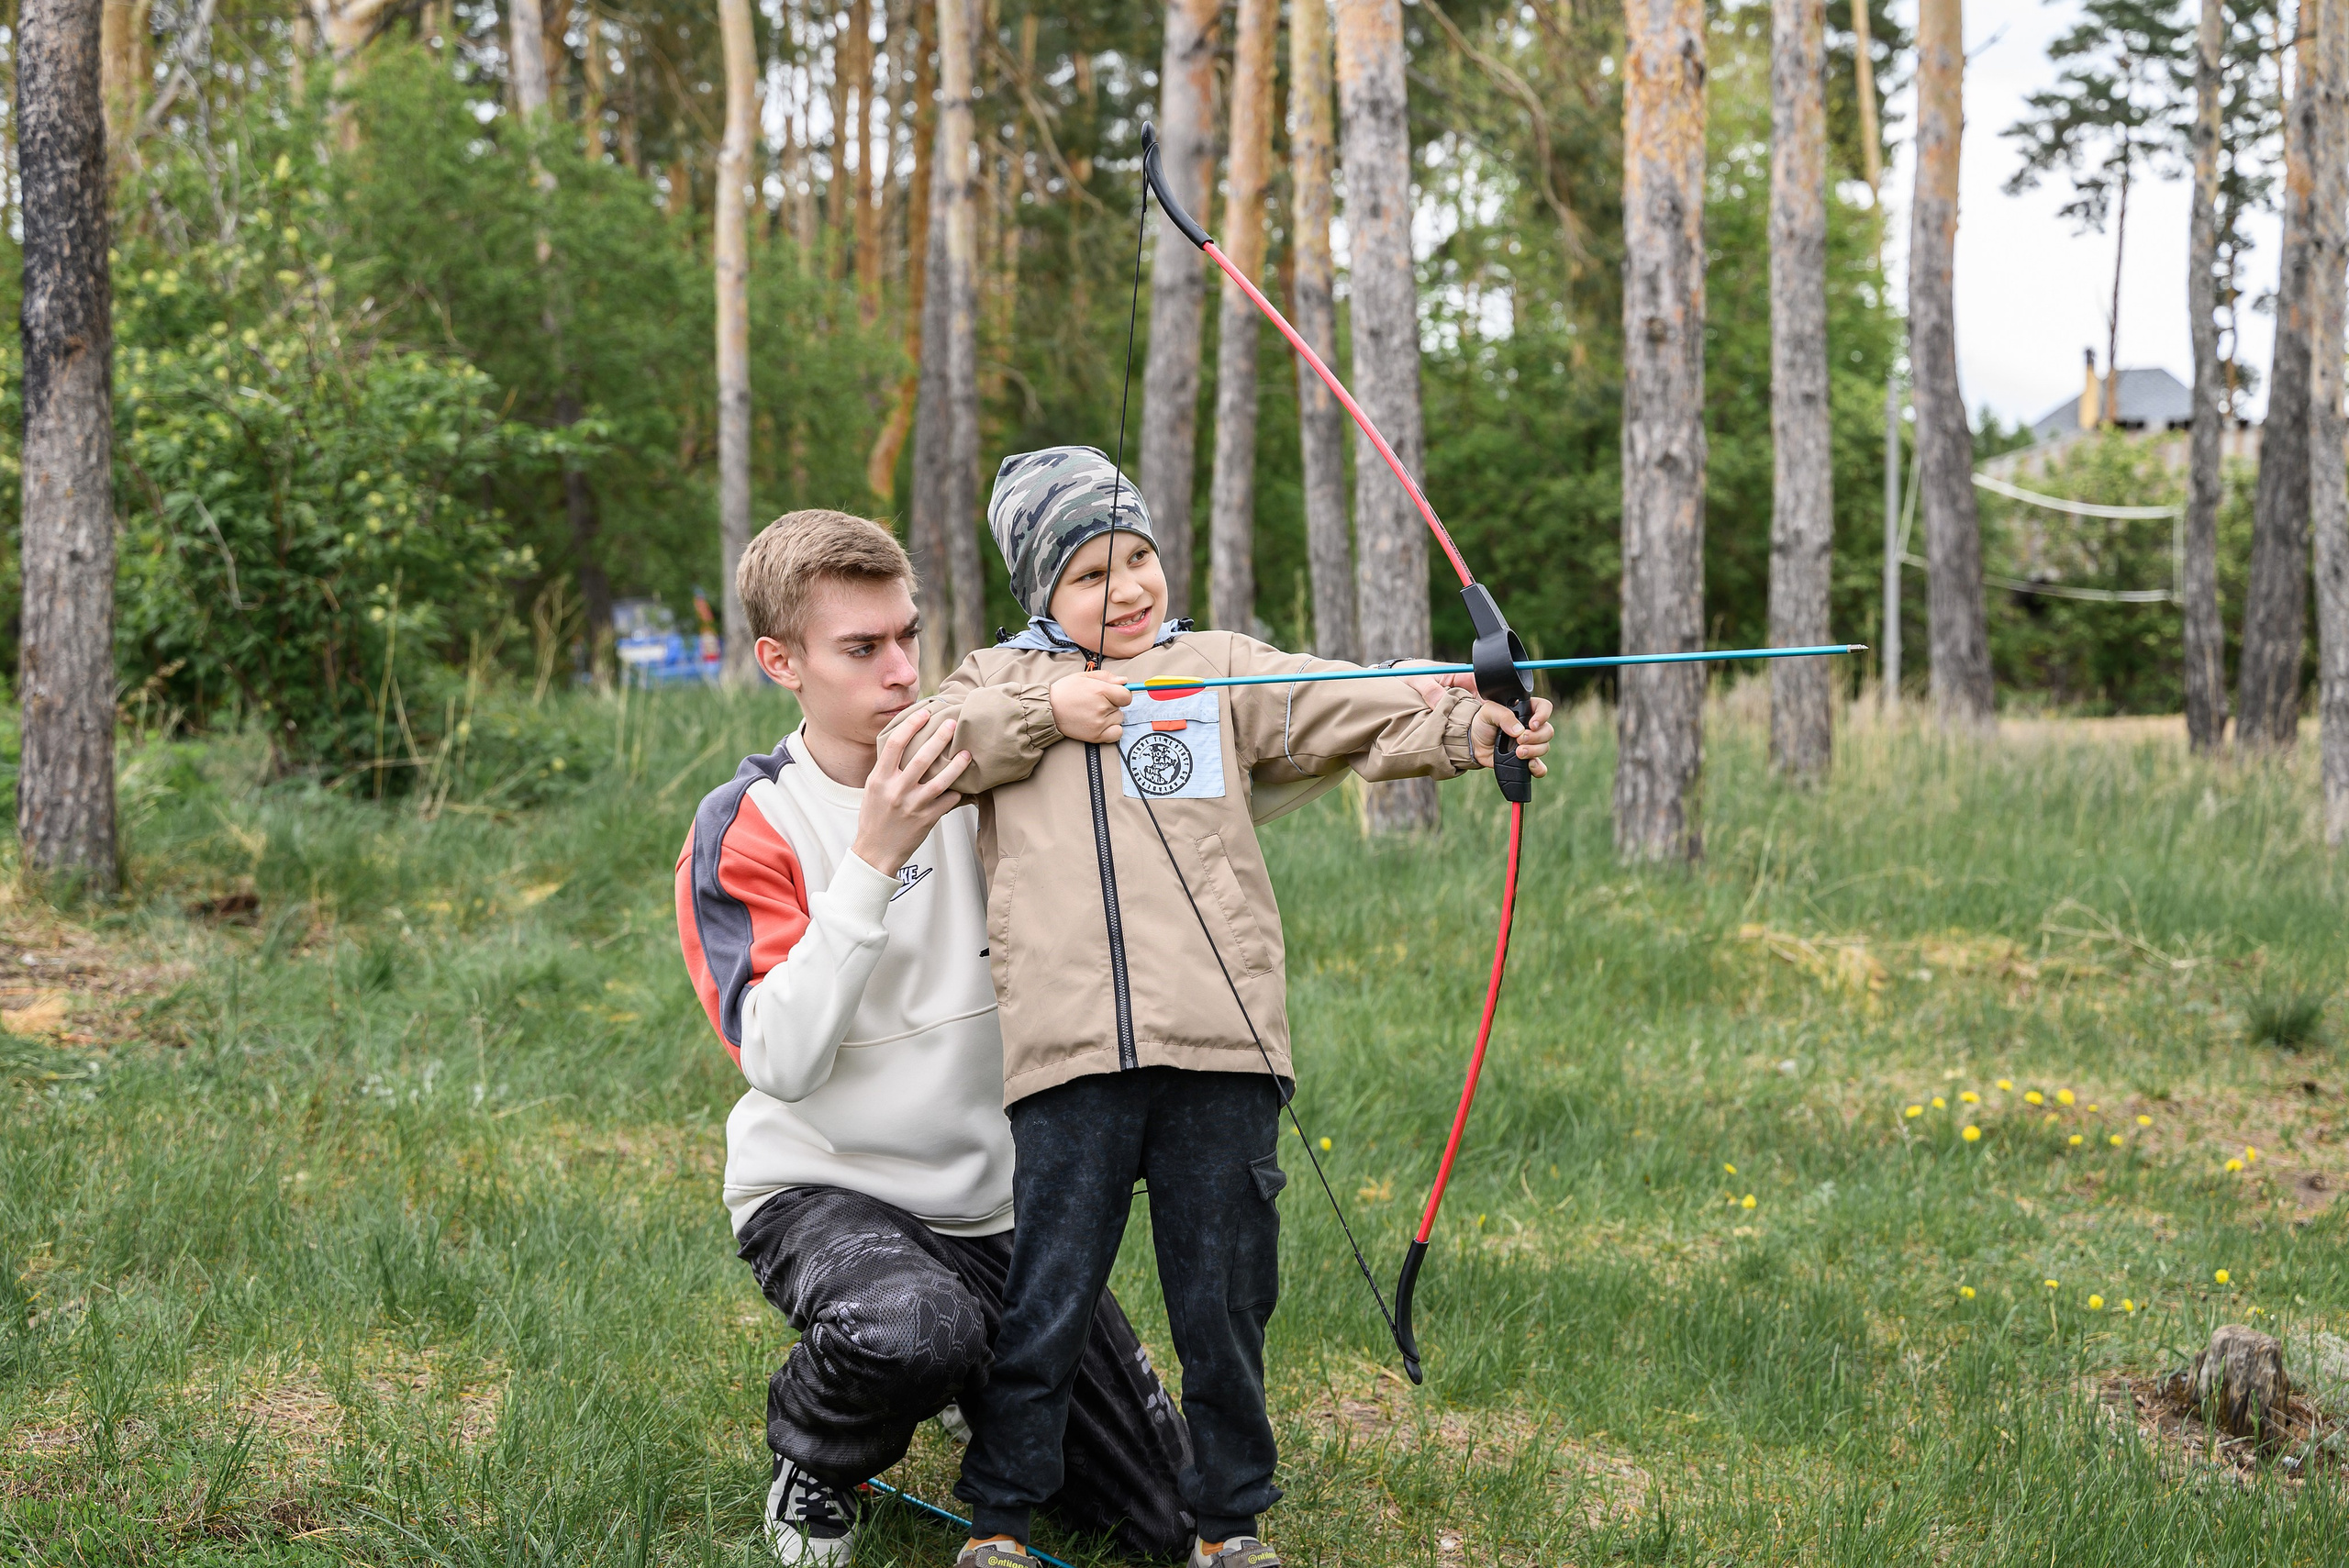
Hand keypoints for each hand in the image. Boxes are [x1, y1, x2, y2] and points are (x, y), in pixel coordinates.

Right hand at [850, 711, 970, 875]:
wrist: (876, 852)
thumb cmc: (874, 818)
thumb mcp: (873, 789)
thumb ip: (887, 769)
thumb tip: (905, 744)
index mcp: (879, 779)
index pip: (895, 745)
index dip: (911, 725)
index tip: (924, 713)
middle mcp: (896, 791)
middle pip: (921, 758)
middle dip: (939, 738)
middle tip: (952, 725)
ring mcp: (912, 806)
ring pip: (941, 781)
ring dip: (957, 766)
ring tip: (967, 753)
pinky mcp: (926, 820)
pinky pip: (947, 802)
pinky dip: (957, 793)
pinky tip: (964, 786)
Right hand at [1048, 670, 1131, 743]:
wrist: (1048, 709)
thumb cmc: (1065, 691)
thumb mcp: (1084, 676)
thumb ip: (1107, 677)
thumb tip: (1125, 681)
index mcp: (1101, 690)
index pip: (1127, 696)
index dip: (1121, 694)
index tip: (1113, 695)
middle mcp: (1102, 708)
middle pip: (1121, 707)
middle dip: (1112, 704)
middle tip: (1095, 703)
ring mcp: (1099, 723)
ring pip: (1118, 719)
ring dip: (1111, 716)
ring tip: (1093, 712)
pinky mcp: (1096, 736)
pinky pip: (1117, 733)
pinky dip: (1113, 730)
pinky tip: (1101, 724)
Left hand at [1470, 696, 1555, 777]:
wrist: (1473, 743)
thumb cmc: (1482, 723)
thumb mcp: (1488, 712)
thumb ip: (1504, 716)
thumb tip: (1519, 731)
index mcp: (1525, 710)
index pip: (1544, 708)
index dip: (1543, 715)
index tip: (1532, 724)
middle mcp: (1531, 727)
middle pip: (1548, 730)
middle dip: (1536, 737)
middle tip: (1520, 740)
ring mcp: (1530, 744)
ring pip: (1544, 747)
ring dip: (1534, 751)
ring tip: (1518, 752)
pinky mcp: (1526, 759)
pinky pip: (1540, 766)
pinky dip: (1538, 768)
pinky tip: (1529, 765)